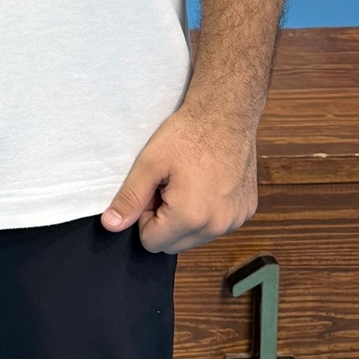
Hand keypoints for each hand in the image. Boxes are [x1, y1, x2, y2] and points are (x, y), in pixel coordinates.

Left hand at [100, 102, 258, 254]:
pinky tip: (207, 183)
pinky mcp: (247, 211)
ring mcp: (236, 220)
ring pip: (196, 237)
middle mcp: (218, 226)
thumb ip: (130, 198)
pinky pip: (217, 225)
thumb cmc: (188, 134)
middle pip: (175, 245)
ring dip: (186, 219)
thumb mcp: (150, 163)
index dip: (145, 217)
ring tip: (187, 184)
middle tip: (167, 187)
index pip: (152, 242)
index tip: (153, 191)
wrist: (226, 114)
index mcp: (191, 217)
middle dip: (165, 222)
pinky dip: (207, 212)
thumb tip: (111, 225)